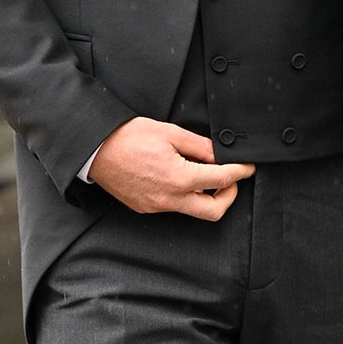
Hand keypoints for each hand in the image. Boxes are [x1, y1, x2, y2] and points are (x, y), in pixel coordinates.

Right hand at [87, 116, 254, 219]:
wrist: (95, 149)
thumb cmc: (127, 137)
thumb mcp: (168, 132)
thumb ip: (198, 145)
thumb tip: (220, 153)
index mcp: (179, 178)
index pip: (222, 179)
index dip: (240, 172)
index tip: (248, 167)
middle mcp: (170, 199)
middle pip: (214, 211)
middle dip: (229, 195)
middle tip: (230, 179)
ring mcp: (157, 207)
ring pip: (193, 210)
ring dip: (204, 196)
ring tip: (200, 175)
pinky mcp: (145, 208)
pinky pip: (173, 207)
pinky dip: (182, 195)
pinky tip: (175, 178)